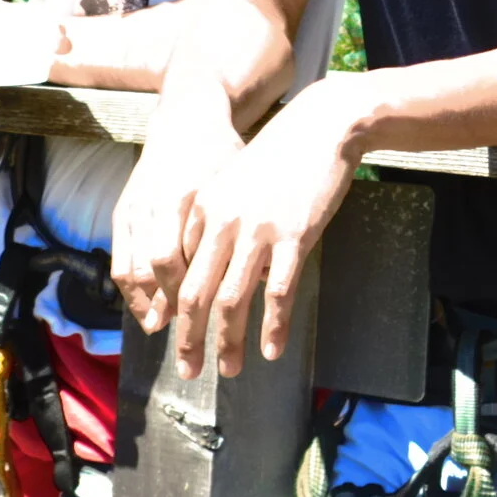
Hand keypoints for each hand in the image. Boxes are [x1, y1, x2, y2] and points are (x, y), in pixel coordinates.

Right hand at [112, 106, 246, 333]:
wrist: (185, 119)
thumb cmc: (222, 153)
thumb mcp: (238, 183)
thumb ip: (244, 225)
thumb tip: (260, 277)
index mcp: (184, 196)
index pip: (175, 258)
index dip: (189, 292)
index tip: (210, 318)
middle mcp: (153, 204)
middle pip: (152, 270)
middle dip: (169, 308)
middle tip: (187, 334)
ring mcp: (133, 209)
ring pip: (131, 270)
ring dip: (146, 304)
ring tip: (163, 329)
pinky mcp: (122, 212)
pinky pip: (120, 260)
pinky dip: (132, 289)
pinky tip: (148, 308)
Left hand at [170, 79, 366, 378]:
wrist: (322, 126)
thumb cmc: (279, 155)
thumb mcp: (234, 182)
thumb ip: (217, 221)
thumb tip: (213, 266)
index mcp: (203, 210)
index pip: (177, 272)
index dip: (174, 310)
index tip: (177, 335)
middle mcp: (223, 223)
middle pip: (195, 294)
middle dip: (190, 339)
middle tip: (191, 370)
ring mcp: (258, 231)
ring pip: (233, 300)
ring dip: (229, 342)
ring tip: (230, 369)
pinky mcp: (294, 236)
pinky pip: (278, 293)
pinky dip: (272, 327)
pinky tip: (272, 349)